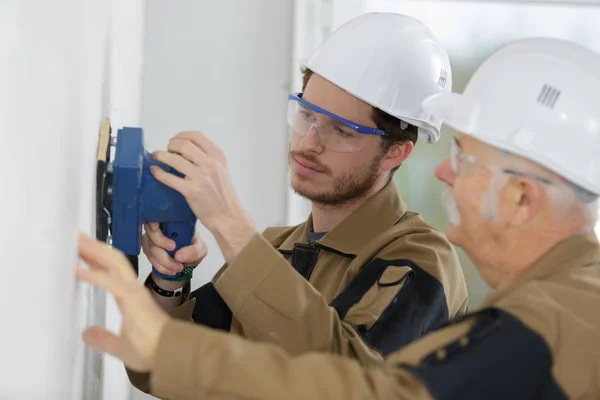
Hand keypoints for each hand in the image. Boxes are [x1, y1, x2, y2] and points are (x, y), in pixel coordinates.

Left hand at [76, 232, 168, 372]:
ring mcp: (133, 292)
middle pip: (113, 260)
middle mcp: (133, 289)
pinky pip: (111, 282)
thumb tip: (87, 334)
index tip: (82, 252)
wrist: (169, 353)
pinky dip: (94, 275)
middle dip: (95, 248)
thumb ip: (104, 338)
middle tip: (78, 237)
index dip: (97, 260)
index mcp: (131, 297)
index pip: (112, 272)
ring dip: (95, 251)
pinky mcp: (132, 298)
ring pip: (114, 263)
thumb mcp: (120, 345)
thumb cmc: (153, 349)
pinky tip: (79, 270)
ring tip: (78, 242)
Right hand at [142, 222, 207, 278]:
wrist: (184, 264)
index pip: (160, 214)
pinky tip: (170, 269)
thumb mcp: (201, 250)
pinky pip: (149, 257)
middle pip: (151, 232)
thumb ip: (194, 251)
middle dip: (163, 249)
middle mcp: (162, 225)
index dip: (154, 220)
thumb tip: (179, 255)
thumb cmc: (192, 250)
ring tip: (177, 267)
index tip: (156, 228)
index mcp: (176, 220)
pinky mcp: (148, 247)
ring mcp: (153, 236)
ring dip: (164, 262)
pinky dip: (160, 266)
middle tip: (177, 258)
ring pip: (150, 247)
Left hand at [150, 131, 251, 231]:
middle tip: (166, 150)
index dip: (181, 136)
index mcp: (218, 157)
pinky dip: (159, 173)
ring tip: (156, 156)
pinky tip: (155, 171)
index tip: (175, 140)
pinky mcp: (192, 191)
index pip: (196, 136)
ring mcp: (201, 177)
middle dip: (170, 144)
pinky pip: (170, 178)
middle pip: (183, 144)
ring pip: (174, 159)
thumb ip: (208, 158)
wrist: (228, 216)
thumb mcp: (221, 170)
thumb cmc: (224, 196)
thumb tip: (186, 150)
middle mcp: (210, 164)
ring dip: (161, 155)